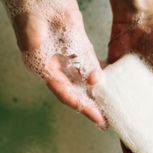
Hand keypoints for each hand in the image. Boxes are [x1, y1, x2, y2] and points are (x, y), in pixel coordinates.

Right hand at [4, 0, 105, 127]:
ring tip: (103, 105)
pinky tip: (98, 83)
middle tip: (104, 118)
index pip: (66, 94)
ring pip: (74, 82)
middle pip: (71, 92)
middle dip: (88, 106)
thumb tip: (95, 79)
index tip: (99, 119)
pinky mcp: (59, 50)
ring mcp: (52, 58)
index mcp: (42, 63)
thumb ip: (81, 54)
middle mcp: (46, 65)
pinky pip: (75, 69)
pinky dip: (87, 78)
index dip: (84, 108)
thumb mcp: (67, 26)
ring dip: (88, 94)